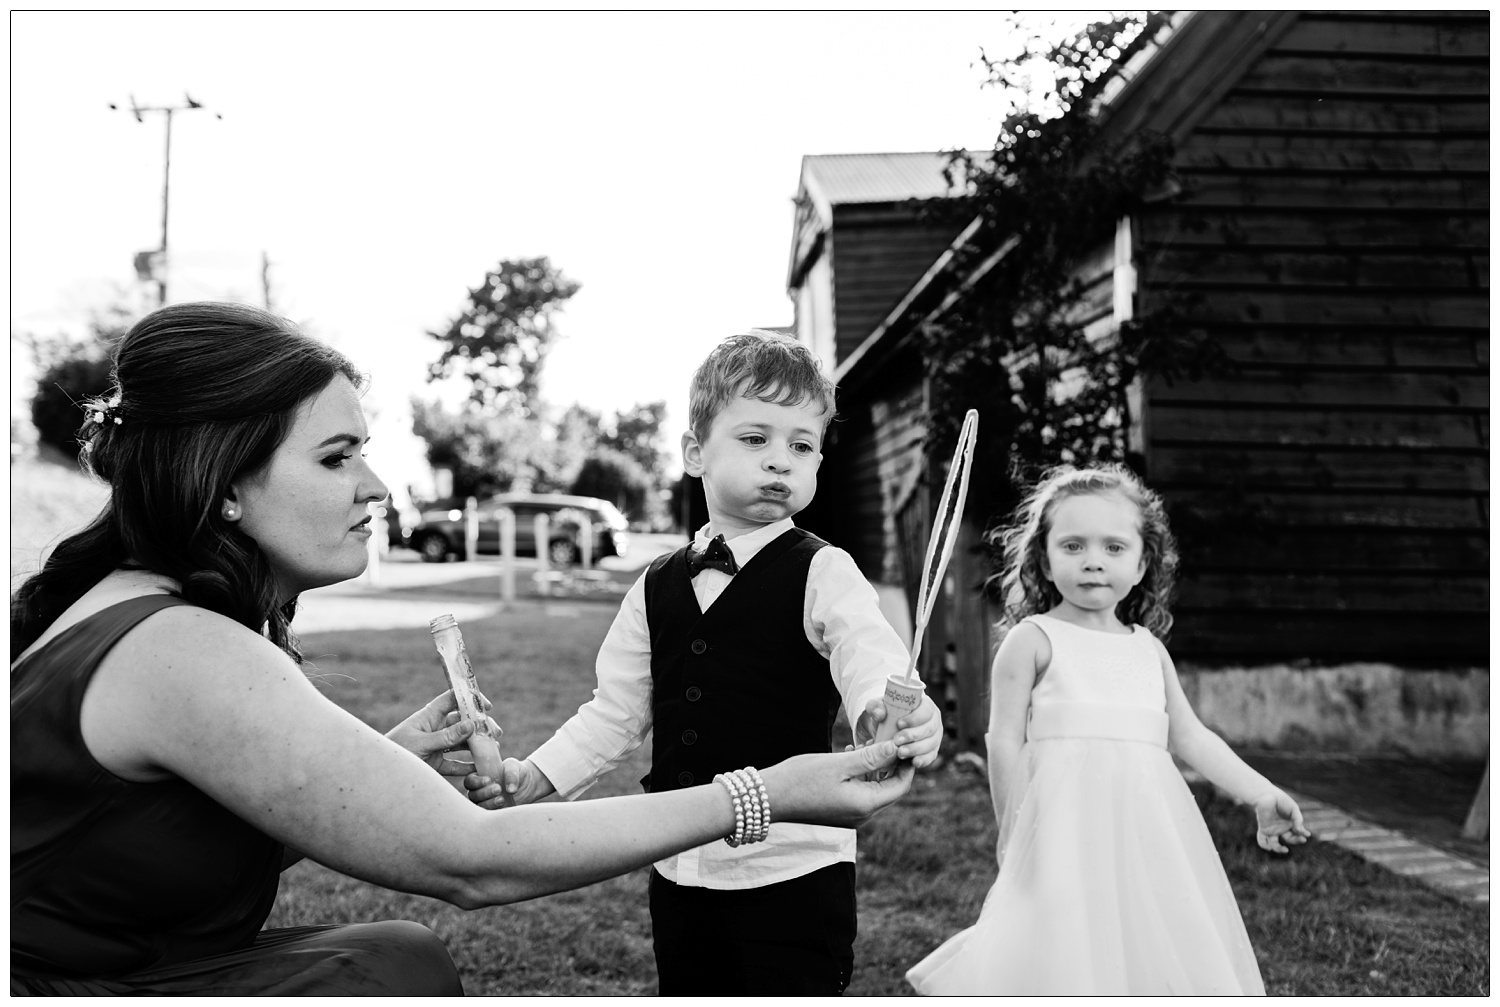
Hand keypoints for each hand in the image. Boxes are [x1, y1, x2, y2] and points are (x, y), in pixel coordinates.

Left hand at [385, 690, 500, 778]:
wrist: (377, 777)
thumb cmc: (394, 754)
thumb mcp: (420, 744)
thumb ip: (446, 737)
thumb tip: (471, 724)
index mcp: (429, 716)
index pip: (452, 699)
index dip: (469, 699)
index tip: (487, 706)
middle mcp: (435, 729)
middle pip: (462, 722)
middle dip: (480, 726)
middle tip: (496, 733)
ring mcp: (436, 746)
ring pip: (462, 743)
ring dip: (477, 746)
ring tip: (494, 750)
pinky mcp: (434, 764)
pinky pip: (455, 764)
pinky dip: (467, 767)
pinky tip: (480, 769)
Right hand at [464, 757, 555, 810]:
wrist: (528, 785)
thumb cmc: (516, 772)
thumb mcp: (514, 767)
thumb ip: (511, 774)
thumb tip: (511, 790)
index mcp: (479, 778)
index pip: (470, 781)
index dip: (476, 782)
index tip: (488, 780)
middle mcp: (479, 792)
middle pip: (473, 795)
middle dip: (484, 793)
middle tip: (498, 789)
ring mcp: (485, 804)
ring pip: (479, 807)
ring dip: (489, 803)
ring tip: (502, 799)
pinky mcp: (493, 813)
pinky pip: (488, 817)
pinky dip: (494, 812)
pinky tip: (503, 807)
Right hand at [760, 741, 913, 828]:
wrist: (769, 798)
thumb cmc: (801, 779)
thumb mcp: (838, 763)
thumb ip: (870, 757)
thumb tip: (897, 747)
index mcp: (865, 804)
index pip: (901, 786)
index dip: (906, 764)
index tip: (905, 742)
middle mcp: (861, 815)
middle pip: (889, 788)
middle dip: (891, 763)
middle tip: (886, 738)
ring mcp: (849, 815)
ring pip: (874, 789)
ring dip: (874, 767)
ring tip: (866, 743)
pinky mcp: (838, 811)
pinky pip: (859, 792)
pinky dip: (861, 775)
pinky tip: (849, 755)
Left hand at [854, 694, 943, 768]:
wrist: (888, 729)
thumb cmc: (886, 714)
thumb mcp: (878, 708)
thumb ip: (876, 707)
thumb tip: (879, 713)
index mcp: (924, 705)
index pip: (926, 709)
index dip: (914, 718)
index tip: (899, 724)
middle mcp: (933, 720)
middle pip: (929, 728)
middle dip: (913, 735)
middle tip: (897, 740)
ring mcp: (935, 736)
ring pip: (931, 743)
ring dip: (916, 749)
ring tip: (900, 752)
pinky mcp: (932, 750)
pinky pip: (931, 756)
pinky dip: (923, 760)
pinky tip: (914, 762)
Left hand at [1253, 790, 1311, 853]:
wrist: (1266, 795)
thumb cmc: (1281, 801)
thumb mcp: (1293, 809)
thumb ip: (1298, 819)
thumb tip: (1301, 831)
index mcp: (1291, 824)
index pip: (1298, 834)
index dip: (1302, 835)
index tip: (1306, 835)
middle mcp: (1282, 829)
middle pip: (1290, 839)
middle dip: (1296, 841)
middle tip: (1301, 839)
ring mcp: (1272, 830)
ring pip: (1275, 844)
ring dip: (1279, 849)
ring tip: (1285, 849)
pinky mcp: (1263, 829)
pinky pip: (1262, 841)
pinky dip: (1265, 846)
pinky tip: (1270, 847)